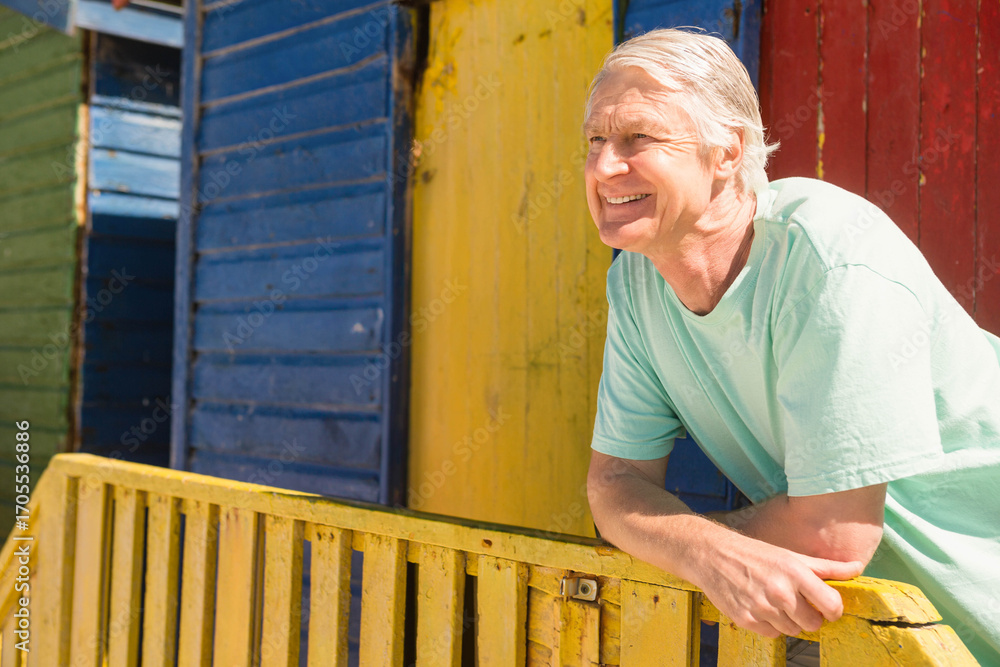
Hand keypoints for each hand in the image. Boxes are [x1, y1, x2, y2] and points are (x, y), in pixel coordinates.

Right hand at [694, 533, 863, 637]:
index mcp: (794, 572)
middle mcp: (780, 592)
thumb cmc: (754, 554)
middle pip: (813, 624)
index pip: (832, 606)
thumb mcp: (791, 555)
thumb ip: (827, 567)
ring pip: (792, 631)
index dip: (833, 610)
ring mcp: (762, 607)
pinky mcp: (746, 619)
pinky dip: (769, 624)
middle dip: (808, 616)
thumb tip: (858, 568)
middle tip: (795, 602)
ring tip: (774, 601)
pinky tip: (759, 606)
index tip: (826, 606)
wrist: (711, 554)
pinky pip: (772, 634)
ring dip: (787, 620)